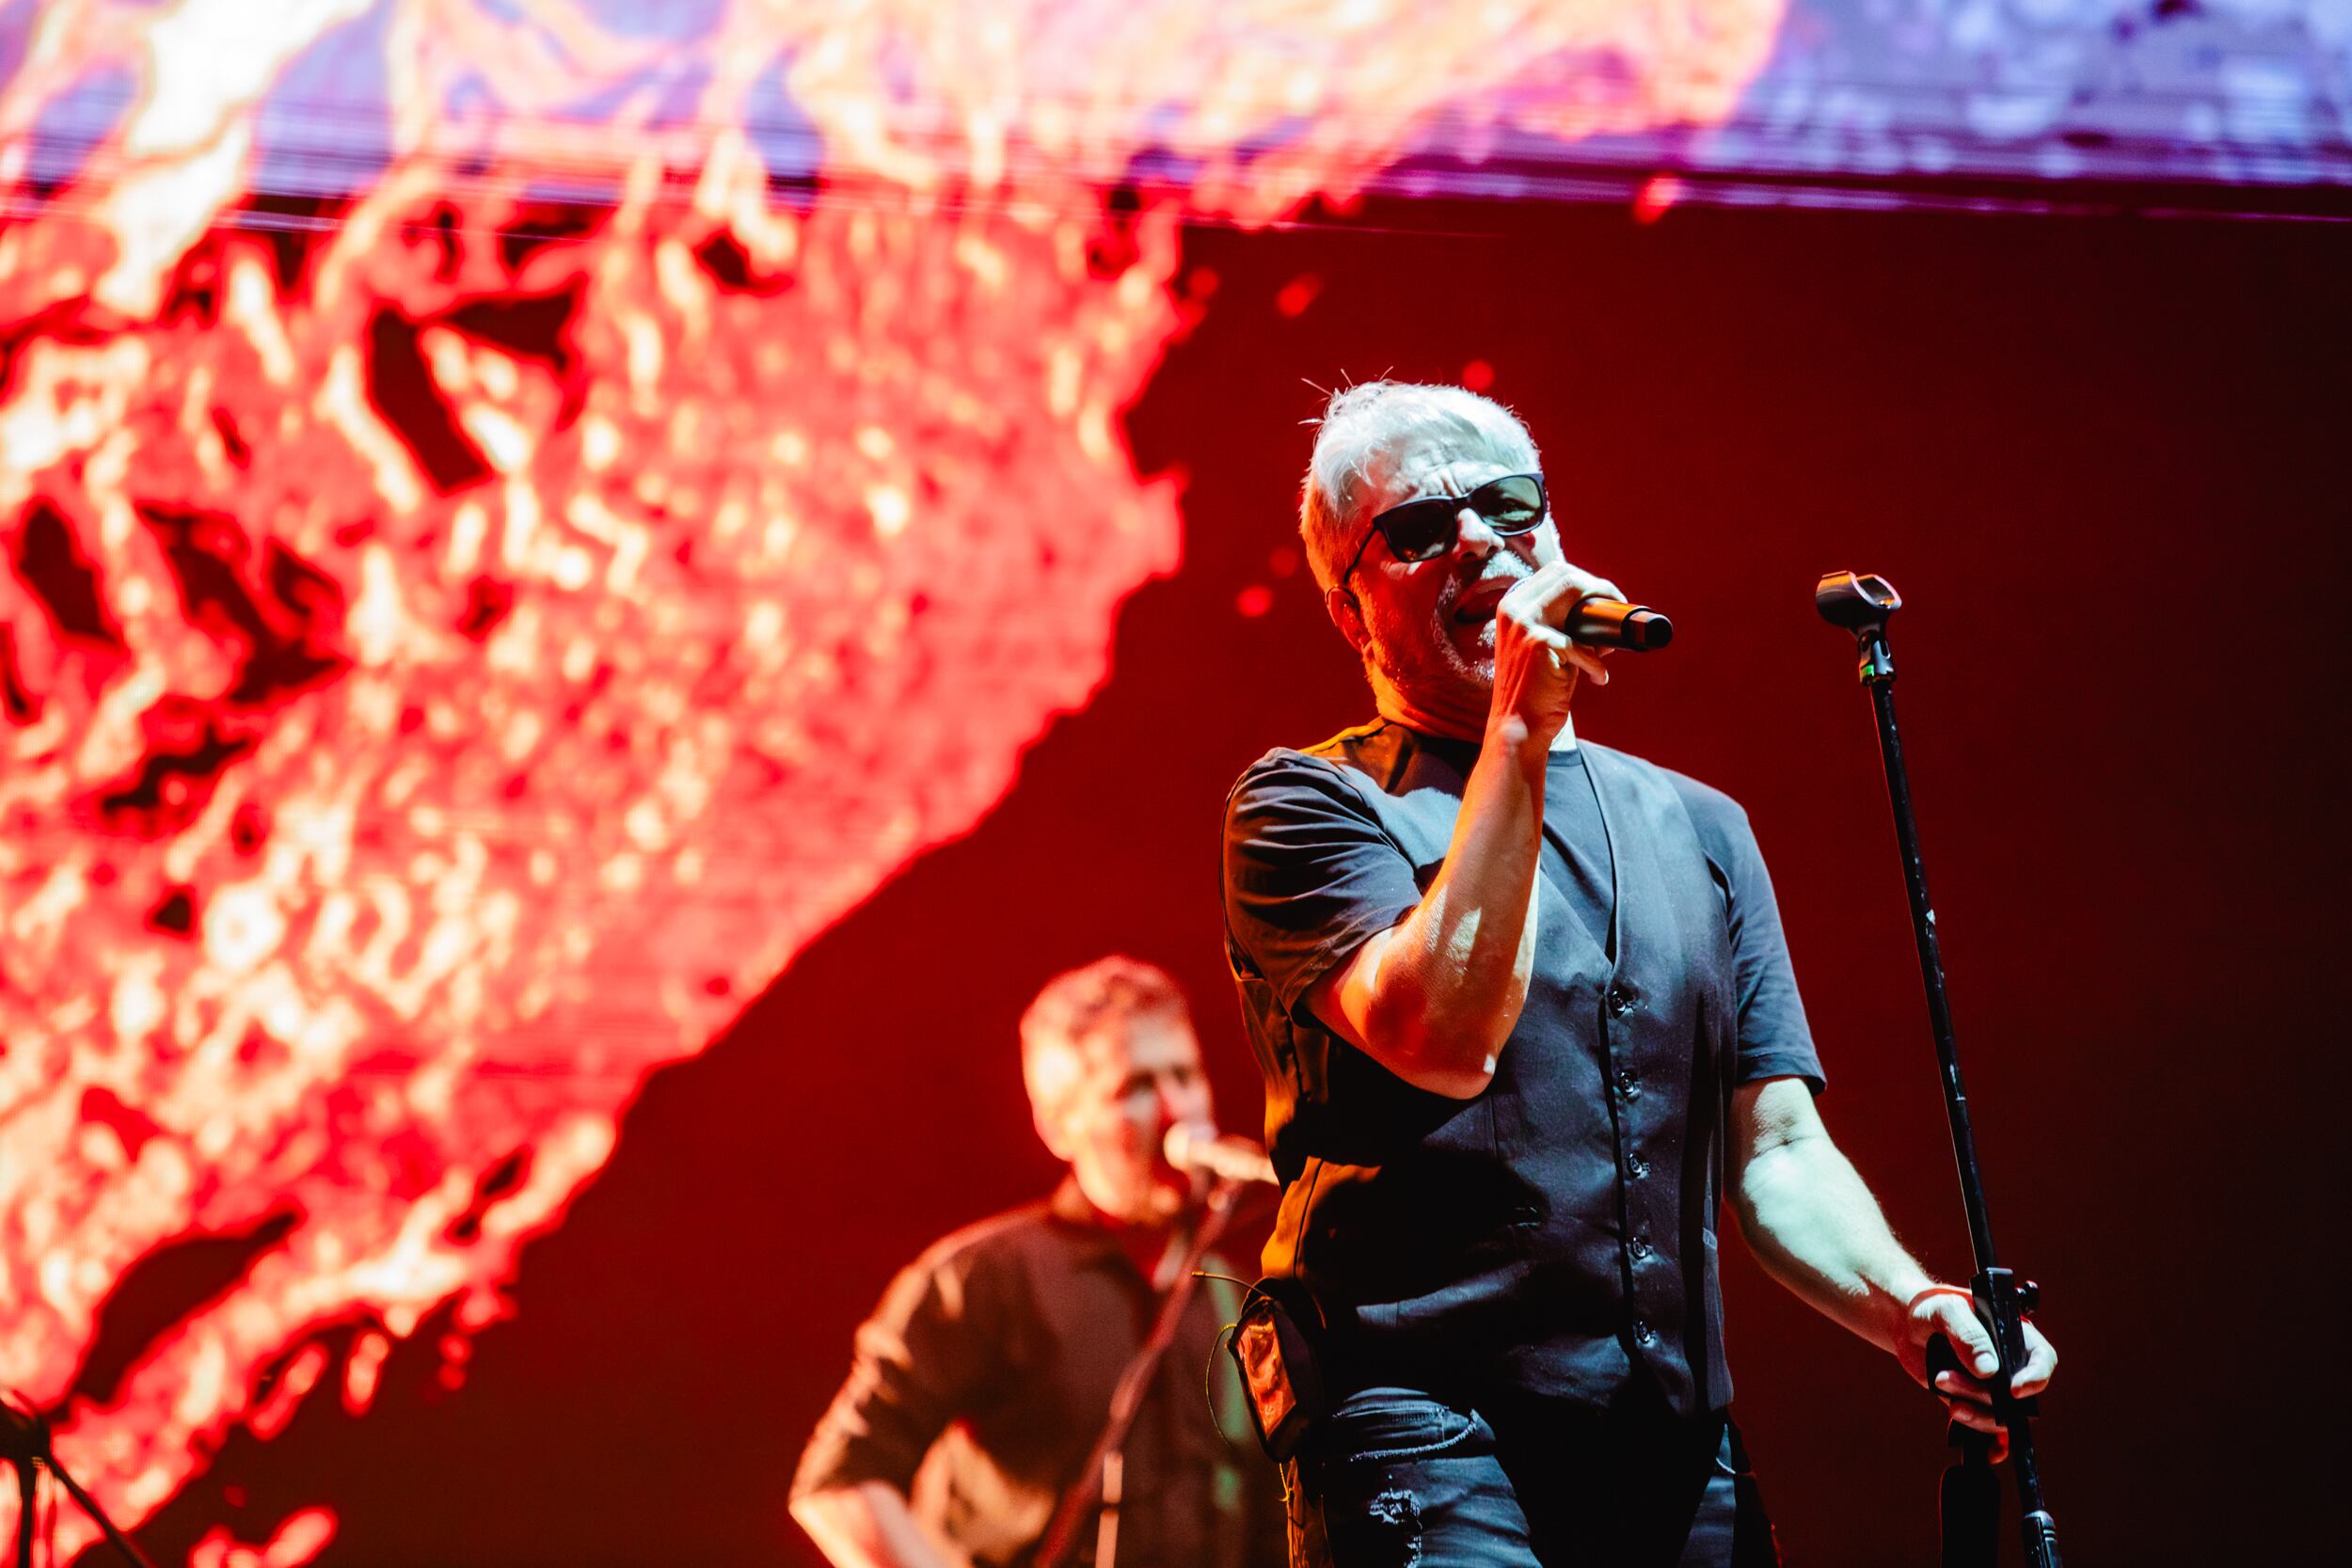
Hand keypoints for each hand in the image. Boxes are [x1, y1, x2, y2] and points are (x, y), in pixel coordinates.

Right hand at [1487, 559, 1623, 747]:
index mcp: (1512, 605)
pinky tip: (1598, 678)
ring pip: (1577, 595)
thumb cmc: (1536, 690)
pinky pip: (1583, 644)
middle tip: (1617, 616)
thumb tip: (1600, 610)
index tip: (1607, 602)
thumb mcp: (1541, 647)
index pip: (1557, 572)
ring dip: (1601, 618)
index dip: (1588, 582)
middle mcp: (1513, 607)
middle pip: (1568, 576)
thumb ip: (1559, 623)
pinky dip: (1596, 665)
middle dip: (1601, 591)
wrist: (1518, 726)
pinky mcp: (1538, 643)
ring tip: (1607, 647)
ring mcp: (1523, 623)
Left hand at [1896, 1285, 2057, 1458]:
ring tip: (1939, 1382)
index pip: (2042, 1360)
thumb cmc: (1931, 1311)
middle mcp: (2009, 1367)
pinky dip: (1982, 1439)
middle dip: (1985, 1395)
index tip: (2014, 1390)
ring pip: (1999, 1416)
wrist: (1907, 1327)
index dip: (2036, 1377)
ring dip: (1973, 1410)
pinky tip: (1973, 1440)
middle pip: (2018, 1396)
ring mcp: (1991, 1389)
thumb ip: (1968, 1334)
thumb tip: (1989, 1371)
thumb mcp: (1947, 1311)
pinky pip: (1985, 1429)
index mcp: (2015, 1337)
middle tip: (1945, 1377)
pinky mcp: (1973, 1404)